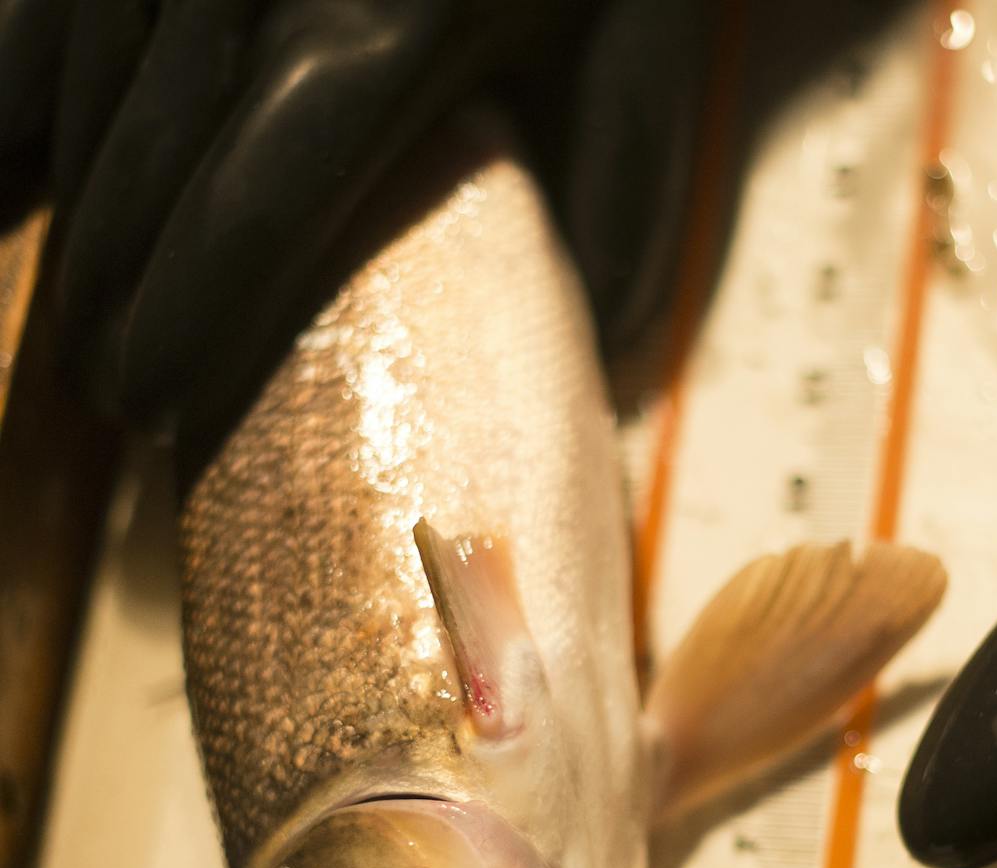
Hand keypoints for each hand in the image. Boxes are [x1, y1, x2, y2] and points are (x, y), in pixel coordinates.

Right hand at [0, 0, 601, 435]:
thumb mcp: (640, 24)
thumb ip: (627, 181)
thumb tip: (615, 347)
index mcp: (385, 32)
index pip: (254, 217)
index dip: (191, 321)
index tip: (152, 404)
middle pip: (148, 167)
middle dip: (113, 291)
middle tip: (102, 388)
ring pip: (86, 82)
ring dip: (66, 206)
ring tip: (62, 314)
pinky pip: (52, 3)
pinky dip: (31, 89)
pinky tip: (18, 162)